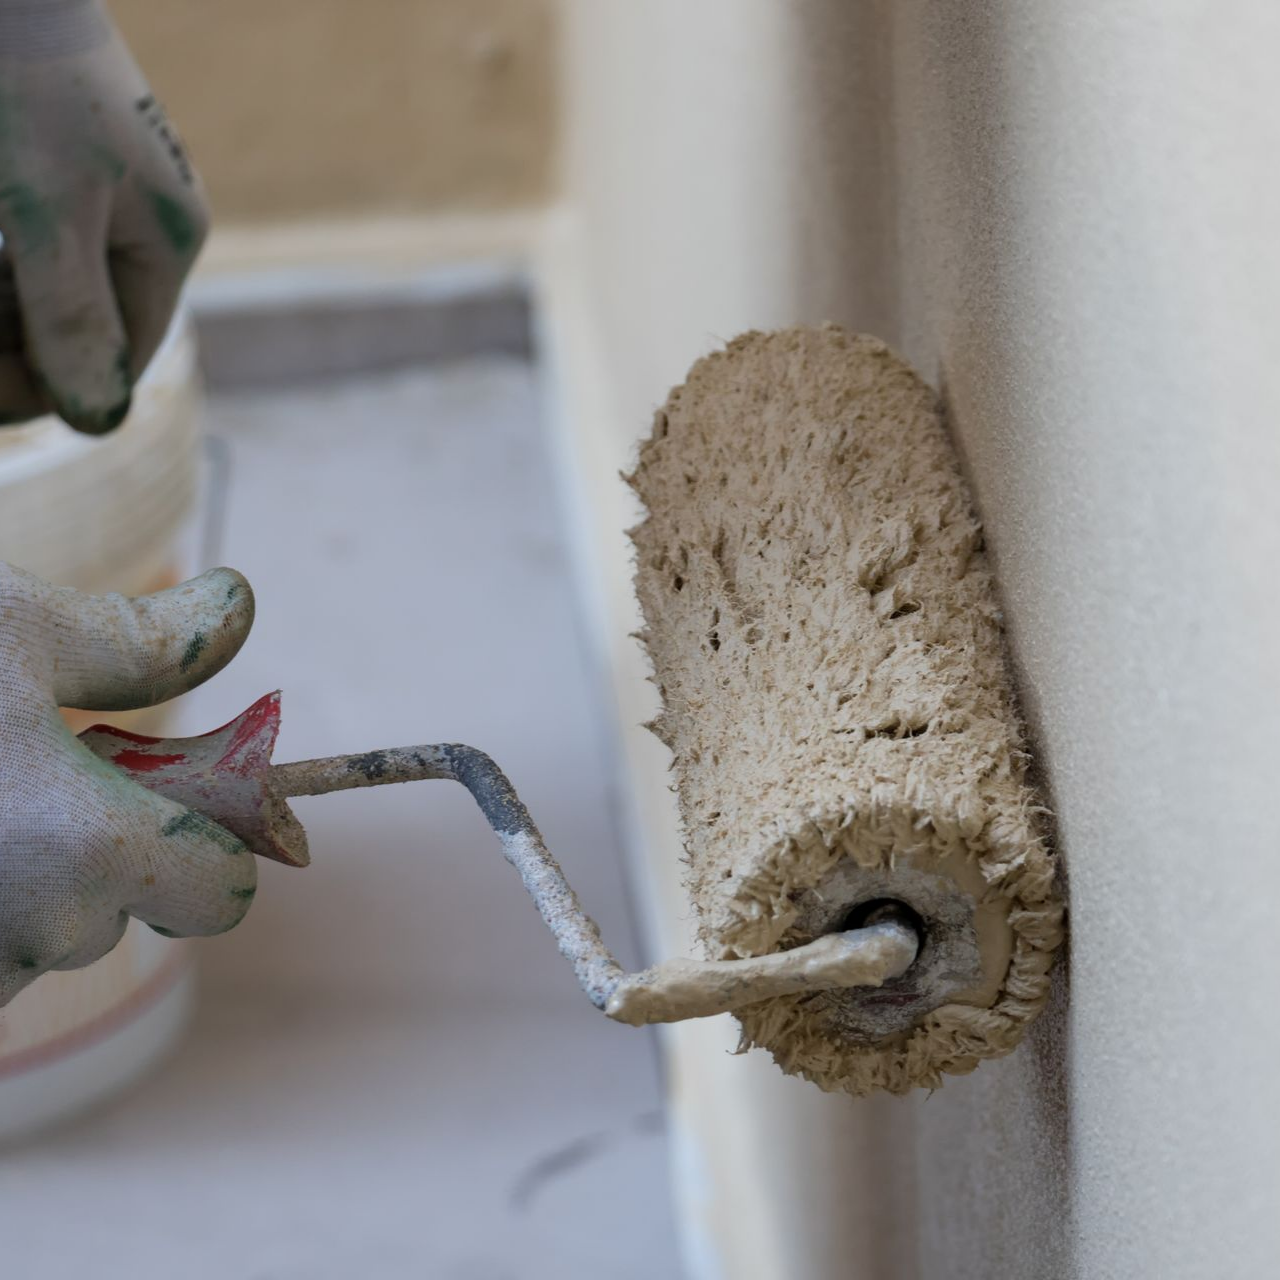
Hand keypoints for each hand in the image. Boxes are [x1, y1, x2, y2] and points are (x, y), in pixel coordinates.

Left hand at [0, 0, 208, 432]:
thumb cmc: (17, 72)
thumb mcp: (44, 205)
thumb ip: (69, 312)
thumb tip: (98, 421)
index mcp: (167, 237)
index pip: (120, 355)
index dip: (52, 390)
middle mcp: (144, 224)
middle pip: (83, 326)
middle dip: (19, 351)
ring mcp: (100, 195)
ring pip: (48, 292)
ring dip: (6, 319)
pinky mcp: (52, 168)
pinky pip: (29, 253)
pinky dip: (1, 279)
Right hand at [0, 562, 256, 1006]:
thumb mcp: (19, 630)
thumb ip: (143, 640)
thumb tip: (238, 604)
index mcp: (88, 849)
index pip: (224, 894)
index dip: (213, 845)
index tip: (165, 796)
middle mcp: (33, 935)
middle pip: (125, 910)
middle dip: (101, 850)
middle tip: (30, 772)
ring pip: (46, 937)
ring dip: (28, 882)